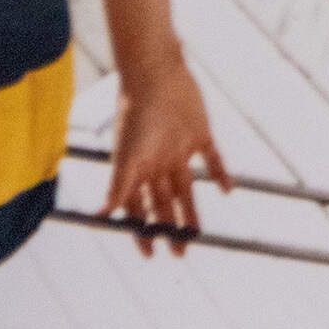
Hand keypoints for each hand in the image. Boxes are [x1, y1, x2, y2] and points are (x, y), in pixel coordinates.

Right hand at [104, 54, 231, 256]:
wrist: (156, 75)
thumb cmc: (136, 113)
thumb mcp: (126, 154)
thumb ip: (117, 186)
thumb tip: (100, 217)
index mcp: (137, 169)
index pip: (138, 207)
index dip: (142, 230)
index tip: (149, 253)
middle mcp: (157, 163)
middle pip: (163, 202)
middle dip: (169, 227)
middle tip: (179, 252)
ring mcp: (178, 149)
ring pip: (186, 188)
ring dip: (191, 209)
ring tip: (196, 233)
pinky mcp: (200, 134)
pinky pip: (212, 159)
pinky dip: (220, 173)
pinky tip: (228, 189)